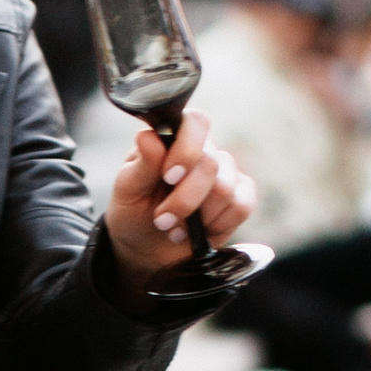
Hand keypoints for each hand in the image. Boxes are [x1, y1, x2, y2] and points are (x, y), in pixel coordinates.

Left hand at [101, 106, 252, 287]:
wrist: (146, 247)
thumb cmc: (135, 210)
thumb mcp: (129, 189)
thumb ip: (142, 164)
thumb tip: (149, 137)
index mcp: (175, 138)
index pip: (196, 123)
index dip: (187, 149)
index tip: (168, 176)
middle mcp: (204, 151)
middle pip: (210, 164)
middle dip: (184, 199)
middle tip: (161, 219)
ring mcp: (226, 174)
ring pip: (225, 189)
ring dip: (196, 217)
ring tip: (174, 227)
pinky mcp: (239, 199)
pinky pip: (241, 207)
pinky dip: (216, 225)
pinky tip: (199, 231)